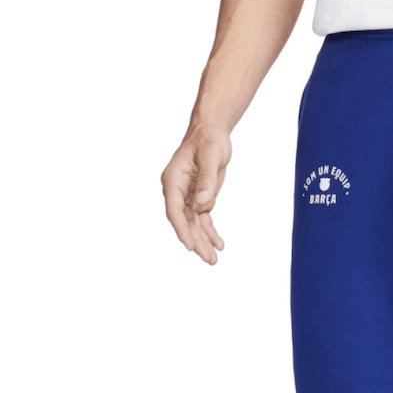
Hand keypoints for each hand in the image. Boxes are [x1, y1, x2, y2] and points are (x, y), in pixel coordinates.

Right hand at [161, 125, 230, 264]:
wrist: (211, 132)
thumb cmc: (209, 140)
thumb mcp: (211, 156)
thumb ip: (206, 180)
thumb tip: (202, 204)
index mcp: (173, 179)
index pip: (174, 209)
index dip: (182, 229)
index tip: (190, 245)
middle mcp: (177, 190)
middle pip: (184, 221)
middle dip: (196, 241)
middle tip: (208, 259)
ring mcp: (187, 196)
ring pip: (194, 224)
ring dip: (203, 241)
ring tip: (213, 259)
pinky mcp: (199, 198)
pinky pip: (203, 219)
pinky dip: (210, 232)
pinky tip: (219, 245)